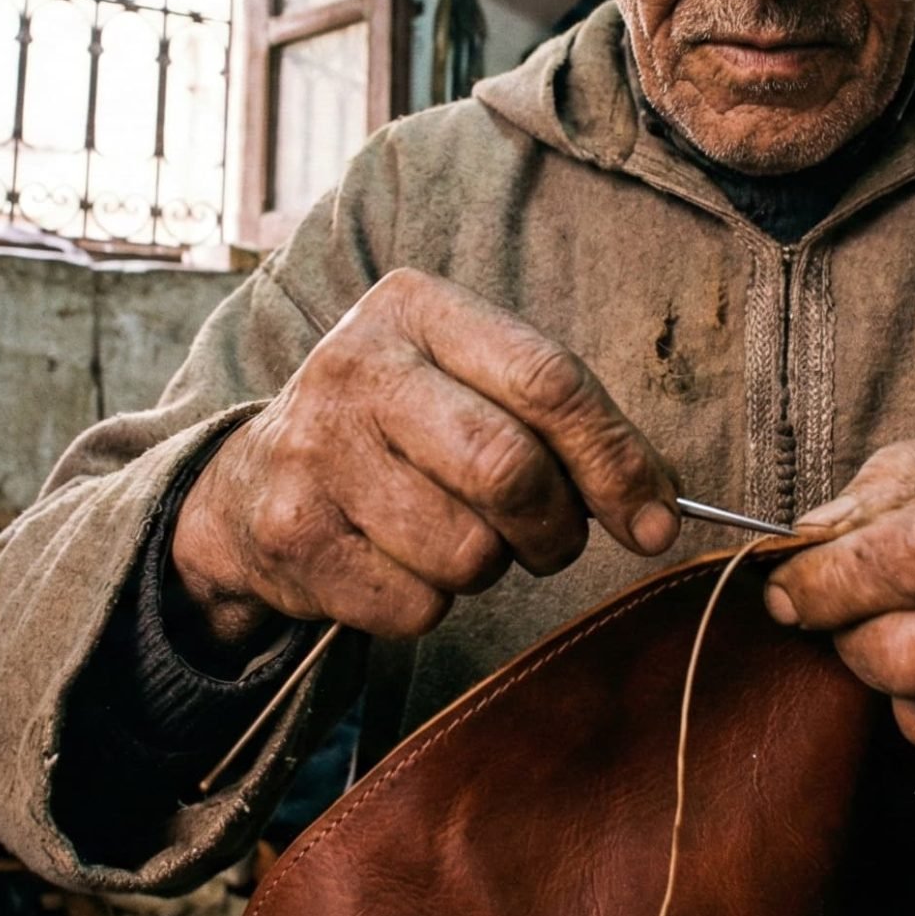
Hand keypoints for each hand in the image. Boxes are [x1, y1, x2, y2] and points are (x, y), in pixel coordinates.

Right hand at [171, 270, 680, 649]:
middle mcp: (356, 364)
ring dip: (485, 568)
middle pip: (508, 468)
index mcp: (416, 308)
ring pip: (466, 551)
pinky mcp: (293, 535)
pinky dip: (428, 605)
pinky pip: (414, 607)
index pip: (548, 380)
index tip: (655, 521)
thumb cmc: (400, 434)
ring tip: (452, 538)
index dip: (616, 460)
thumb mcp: (470, 387)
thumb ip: (567, 427)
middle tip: (548, 540)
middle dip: (553, 527)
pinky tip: (394, 564)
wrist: (251, 486)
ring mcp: (314, 450)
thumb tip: (662, 513)